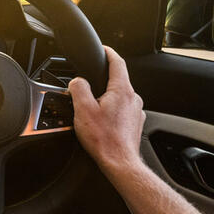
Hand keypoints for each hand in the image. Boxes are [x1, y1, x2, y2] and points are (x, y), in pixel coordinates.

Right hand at [68, 46, 146, 177]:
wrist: (120, 163)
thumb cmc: (104, 140)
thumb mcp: (83, 110)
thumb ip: (79, 89)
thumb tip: (77, 82)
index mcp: (122, 91)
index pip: (118, 62)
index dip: (109, 52)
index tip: (103, 49)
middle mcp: (133, 99)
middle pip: (118, 80)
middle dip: (103, 81)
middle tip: (88, 87)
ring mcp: (136, 112)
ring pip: (120, 97)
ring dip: (107, 99)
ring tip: (93, 111)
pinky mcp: (135, 124)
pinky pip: (123, 111)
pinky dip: (113, 112)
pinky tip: (102, 123)